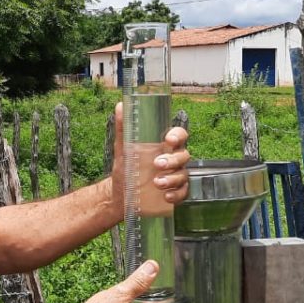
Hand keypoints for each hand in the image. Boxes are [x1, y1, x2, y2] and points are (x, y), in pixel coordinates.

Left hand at [110, 102, 191, 217]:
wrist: (120, 195)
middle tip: (157, 164)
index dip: (178, 135)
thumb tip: (121, 106)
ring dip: (172, 178)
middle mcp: (173, 160)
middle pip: (183, 155)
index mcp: (163, 146)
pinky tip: (166, 196)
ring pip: (183, 174)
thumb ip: (123, 128)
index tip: (168, 139)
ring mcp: (175, 176)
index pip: (179, 136)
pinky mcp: (175, 192)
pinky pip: (183, 192)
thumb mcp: (123, 149)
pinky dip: (176, 194)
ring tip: (157, 183)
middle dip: (172, 160)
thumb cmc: (126, 168)